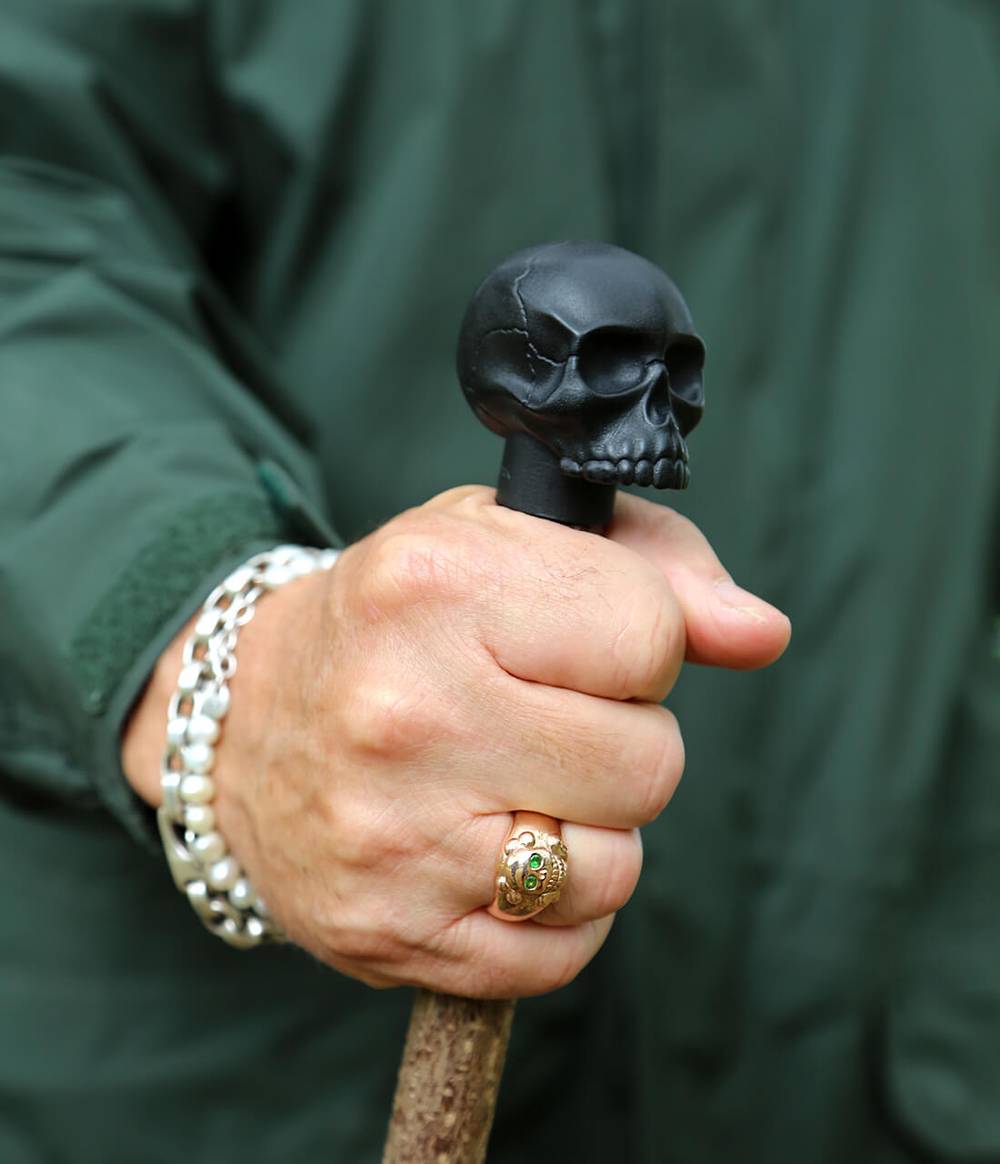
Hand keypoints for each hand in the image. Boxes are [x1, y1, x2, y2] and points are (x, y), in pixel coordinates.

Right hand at [123, 486, 789, 996]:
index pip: (652, 634)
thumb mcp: (505, 543)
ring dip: (590, 831)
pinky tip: (490, 854)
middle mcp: (407, 710)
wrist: (248, 721)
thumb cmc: (402, 620)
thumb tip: (764, 635)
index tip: (578, 646)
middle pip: (649, 762)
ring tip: (513, 788)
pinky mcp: (390, 932)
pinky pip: (562, 952)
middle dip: (621, 740)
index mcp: (438, 584)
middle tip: (543, 721)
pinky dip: (552, 912)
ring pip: (614, 866)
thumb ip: (657, 568)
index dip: (638, 644)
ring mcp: (394, 834)